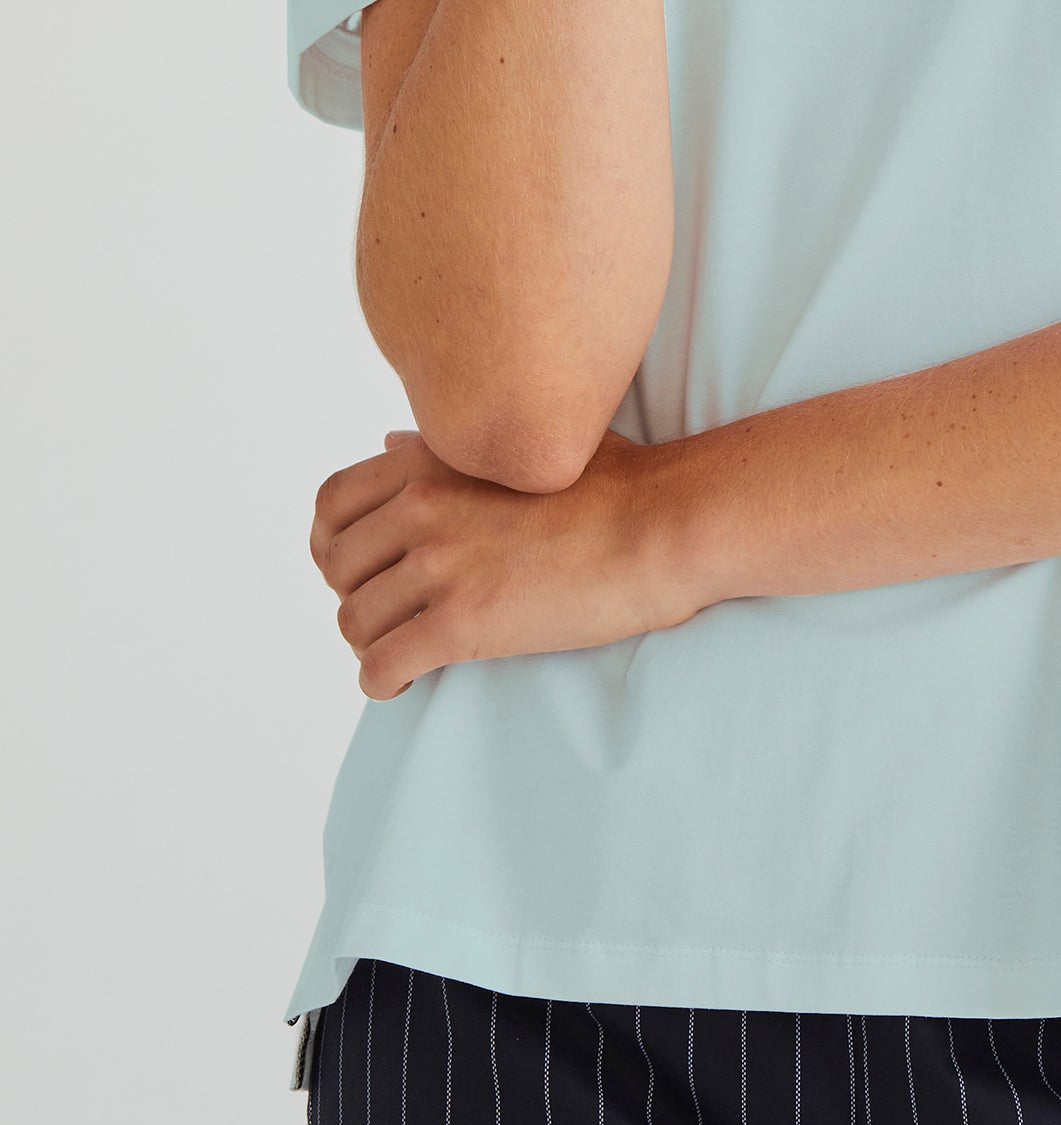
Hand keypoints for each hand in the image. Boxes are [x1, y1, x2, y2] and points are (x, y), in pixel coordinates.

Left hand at [308, 426, 708, 699]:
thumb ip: (449, 447)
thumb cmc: (615, 483)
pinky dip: (383, 681)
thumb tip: (390, 443)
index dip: (335, 544)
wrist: (662, 527)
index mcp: (433, 458)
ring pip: (354, 620)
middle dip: (357, 595)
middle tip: (393, 616)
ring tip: (406, 650)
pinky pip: (381, 666)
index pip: (333, 503)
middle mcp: (423, 504)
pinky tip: (406, 682)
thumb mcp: (526, 443)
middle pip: (338, 567)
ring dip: (373, 642)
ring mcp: (440, 563)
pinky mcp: (463, 622)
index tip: (362, 567)